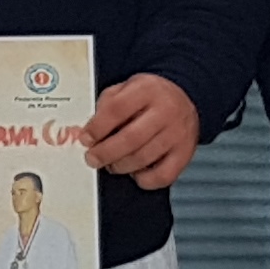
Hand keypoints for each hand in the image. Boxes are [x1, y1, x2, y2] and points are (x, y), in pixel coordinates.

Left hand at [78, 73, 202, 188]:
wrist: (183, 98)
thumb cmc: (149, 97)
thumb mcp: (125, 89)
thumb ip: (104, 107)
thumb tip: (85, 132)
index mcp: (147, 89)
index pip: (116, 109)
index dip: (97, 128)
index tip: (85, 139)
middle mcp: (165, 110)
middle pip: (130, 138)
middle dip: (105, 153)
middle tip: (92, 158)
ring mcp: (177, 133)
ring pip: (143, 158)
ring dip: (120, 166)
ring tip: (111, 163)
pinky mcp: (184, 153)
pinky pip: (162, 176)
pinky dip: (144, 180)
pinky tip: (136, 171)